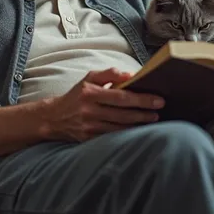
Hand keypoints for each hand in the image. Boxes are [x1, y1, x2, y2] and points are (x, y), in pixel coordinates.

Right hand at [40, 68, 164, 141]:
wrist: (53, 118)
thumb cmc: (76, 95)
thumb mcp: (89, 78)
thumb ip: (110, 74)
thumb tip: (131, 75)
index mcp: (90, 93)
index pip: (121, 96)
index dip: (141, 99)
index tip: (158, 99)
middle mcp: (89, 111)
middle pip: (123, 113)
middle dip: (144, 112)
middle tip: (160, 110)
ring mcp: (89, 127)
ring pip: (120, 127)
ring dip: (139, 124)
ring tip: (153, 119)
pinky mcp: (89, 139)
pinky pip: (112, 137)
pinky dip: (127, 134)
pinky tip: (138, 130)